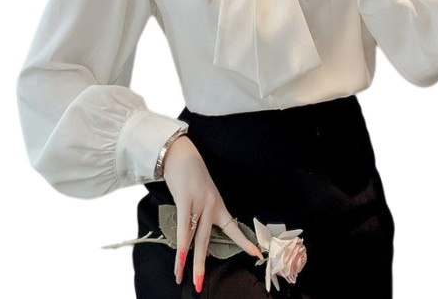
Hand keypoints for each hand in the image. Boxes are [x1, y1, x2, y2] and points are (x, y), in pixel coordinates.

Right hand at [162, 135, 262, 290]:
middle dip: (202, 265)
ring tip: (183, 278)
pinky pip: (183, 226)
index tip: (257, 255)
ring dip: (187, 261)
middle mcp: (212, 205)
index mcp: (218, 205)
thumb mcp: (201, 196)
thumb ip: (201, 215)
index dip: (244, 242)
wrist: (181, 153)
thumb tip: (195, 241)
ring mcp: (199, 202)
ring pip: (194, 238)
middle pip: (207, 240)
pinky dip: (181, 245)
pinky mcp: (186, 199)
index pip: (233, 227)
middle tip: (200, 286)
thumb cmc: (190, 176)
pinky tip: (179, 258)